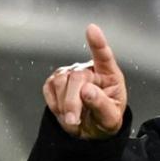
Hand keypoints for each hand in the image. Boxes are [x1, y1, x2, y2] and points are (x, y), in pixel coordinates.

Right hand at [42, 24, 127, 138]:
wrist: (90, 130)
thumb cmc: (104, 119)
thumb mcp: (110, 118)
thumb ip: (101, 105)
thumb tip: (87, 91)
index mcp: (109, 75)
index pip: (104, 56)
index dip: (98, 42)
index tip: (92, 29)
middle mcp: (89, 70)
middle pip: (76, 77)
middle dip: (72, 102)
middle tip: (74, 120)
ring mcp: (71, 73)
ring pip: (60, 82)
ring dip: (64, 105)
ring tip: (74, 118)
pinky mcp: (56, 80)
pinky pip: (49, 89)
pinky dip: (55, 104)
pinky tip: (65, 110)